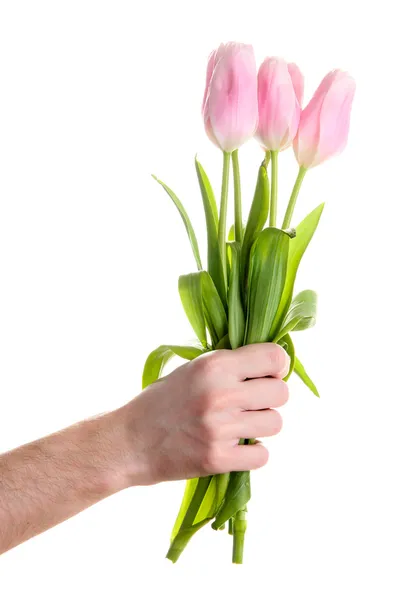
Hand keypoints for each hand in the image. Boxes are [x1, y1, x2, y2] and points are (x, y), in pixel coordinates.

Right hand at [117, 343, 288, 486]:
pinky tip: (235, 446)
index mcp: (214, 365)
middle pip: (281, 392)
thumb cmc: (162, 400)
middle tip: (252, 403)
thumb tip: (273, 363)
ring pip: (275, 423)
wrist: (129, 441)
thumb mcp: (192, 369)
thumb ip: (229, 364)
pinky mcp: (217, 459)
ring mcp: (220, 428)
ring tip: (240, 425)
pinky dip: (252, 453)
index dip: (278, 365)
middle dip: (271, 397)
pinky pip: (262, 455)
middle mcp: (220, 394)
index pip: (274, 357)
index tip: (268, 374)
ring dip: (262, 425)